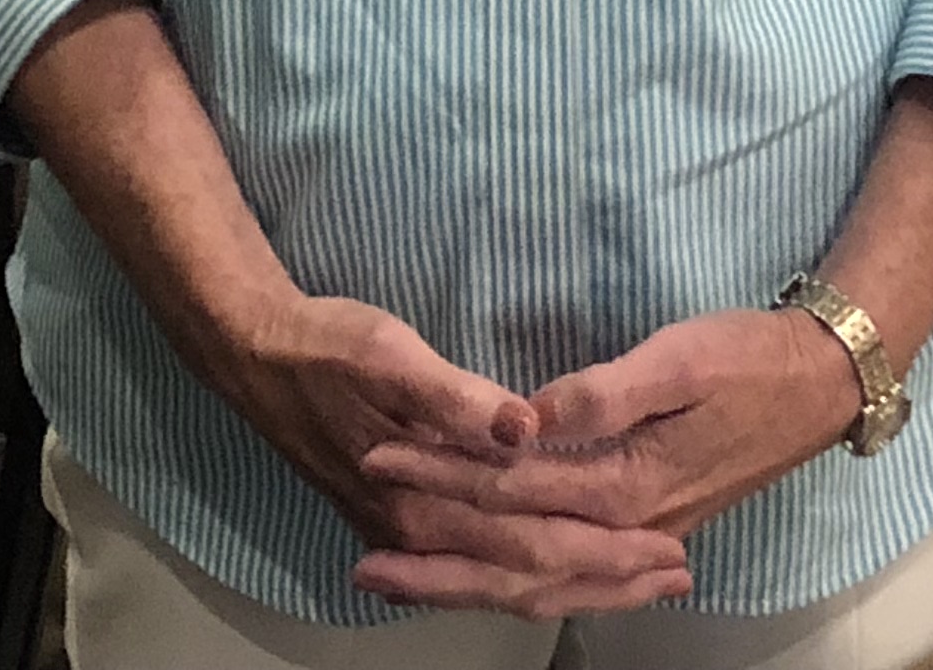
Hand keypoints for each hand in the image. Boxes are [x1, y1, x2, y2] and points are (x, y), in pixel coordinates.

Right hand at [204, 289, 690, 617]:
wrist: (254, 357)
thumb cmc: (327, 346)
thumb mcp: (390, 355)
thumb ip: (457, 400)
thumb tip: (524, 429)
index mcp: (426, 498)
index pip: (536, 542)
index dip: (606, 550)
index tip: (669, 547)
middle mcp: (418, 532)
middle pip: (530, 575)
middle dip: (608, 580)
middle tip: (678, 575)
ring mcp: (405, 534)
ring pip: (505, 583)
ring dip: (576, 585)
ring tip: (639, 584)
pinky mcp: (397, 522)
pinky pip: (477, 571)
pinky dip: (526, 580)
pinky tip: (552, 577)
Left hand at [360, 307, 856, 585]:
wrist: (820, 384)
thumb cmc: (750, 359)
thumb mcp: (680, 359)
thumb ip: (605, 392)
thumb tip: (529, 416)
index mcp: (629, 484)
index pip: (513, 492)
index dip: (442, 477)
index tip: (380, 459)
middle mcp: (630, 524)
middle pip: (517, 562)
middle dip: (437, 565)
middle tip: (363, 565)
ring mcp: (642, 533)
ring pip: (543, 582)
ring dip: (469, 585)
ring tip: (401, 582)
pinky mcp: (647, 525)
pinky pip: (571, 575)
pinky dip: (521, 584)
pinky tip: (485, 581)